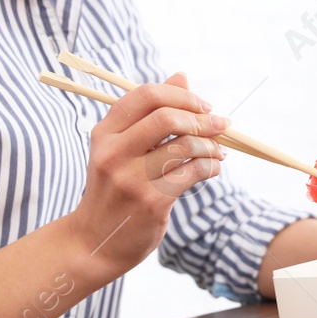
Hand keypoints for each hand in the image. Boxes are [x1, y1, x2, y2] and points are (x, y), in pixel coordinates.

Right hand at [66, 71, 227, 282]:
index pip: (145, 95)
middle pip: (166, 116)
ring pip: (185, 146)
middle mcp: (113, 153)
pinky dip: (212, 166)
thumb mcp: (121, 148)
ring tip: (219, 150)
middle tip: (220, 124)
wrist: (95, 242)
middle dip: (201, 118)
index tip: (203, 105)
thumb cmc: (115, 189)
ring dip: (212, 145)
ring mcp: (131, 179)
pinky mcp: (152, 202)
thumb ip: (150, 113)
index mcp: (104, 133)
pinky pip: (194, 173)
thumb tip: (182, 76)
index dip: (181, 94)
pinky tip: (213, 167)